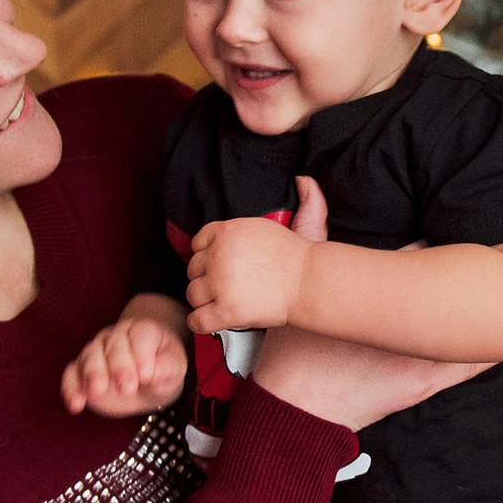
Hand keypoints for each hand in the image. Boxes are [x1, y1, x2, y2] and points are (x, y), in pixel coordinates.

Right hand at [59, 314, 187, 415]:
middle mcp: (117, 336)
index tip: (146, 375)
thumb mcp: (174, 369)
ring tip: (97, 391)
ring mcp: (96, 350)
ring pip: (90, 356)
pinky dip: (71, 388)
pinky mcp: (81, 370)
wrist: (147, 380)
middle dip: (118, 366)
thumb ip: (166, 368)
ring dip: (92, 374)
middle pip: (114, 345)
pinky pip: (71, 374)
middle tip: (126, 388)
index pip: (140, 335)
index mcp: (143, 330)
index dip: (142, 354)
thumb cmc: (163, 370)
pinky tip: (76, 405)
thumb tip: (153, 374)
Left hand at [186, 179, 325, 333]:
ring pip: (193, 294)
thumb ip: (273, 210)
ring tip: (222, 301)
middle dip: (205, 278)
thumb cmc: (297, 256)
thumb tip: (302, 180)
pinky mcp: (226, 310)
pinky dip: (201, 322)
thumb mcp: (276, 223)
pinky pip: (197, 320)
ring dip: (204, 300)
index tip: (217, 263)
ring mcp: (220, 284)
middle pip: (192, 269)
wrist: (310, 282)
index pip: (197, 243)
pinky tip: (212, 319)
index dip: (206, 255)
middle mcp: (218, 256)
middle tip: (224, 285)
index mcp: (226, 232)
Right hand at [232, 180, 487, 430]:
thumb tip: (308, 182)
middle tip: (496, 240)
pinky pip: (474, 363)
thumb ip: (309, 227)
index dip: (450, 231)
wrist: (298, 410)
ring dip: (491, 300)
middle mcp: (413, 323)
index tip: (465, 208)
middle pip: (460, 282)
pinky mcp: (429, 382)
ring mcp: (426, 356)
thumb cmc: (297, 348)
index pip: (429, 253)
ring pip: (477, 322)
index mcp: (385, 292)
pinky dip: (494, 343)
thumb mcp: (302, 284)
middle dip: (475, 263)